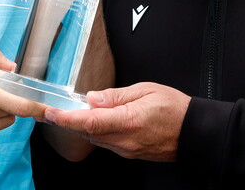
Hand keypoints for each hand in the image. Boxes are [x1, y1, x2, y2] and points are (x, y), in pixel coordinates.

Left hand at [42, 83, 188, 161]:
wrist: (195, 133)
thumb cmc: (175, 109)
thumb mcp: (145, 90)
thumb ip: (115, 95)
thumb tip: (93, 98)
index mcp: (128, 121)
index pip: (89, 122)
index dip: (66, 118)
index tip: (50, 112)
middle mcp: (125, 140)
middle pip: (87, 132)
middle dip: (69, 120)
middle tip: (54, 108)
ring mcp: (127, 149)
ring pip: (95, 138)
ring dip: (84, 126)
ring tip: (77, 110)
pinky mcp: (130, 153)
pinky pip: (107, 143)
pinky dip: (98, 131)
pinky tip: (99, 119)